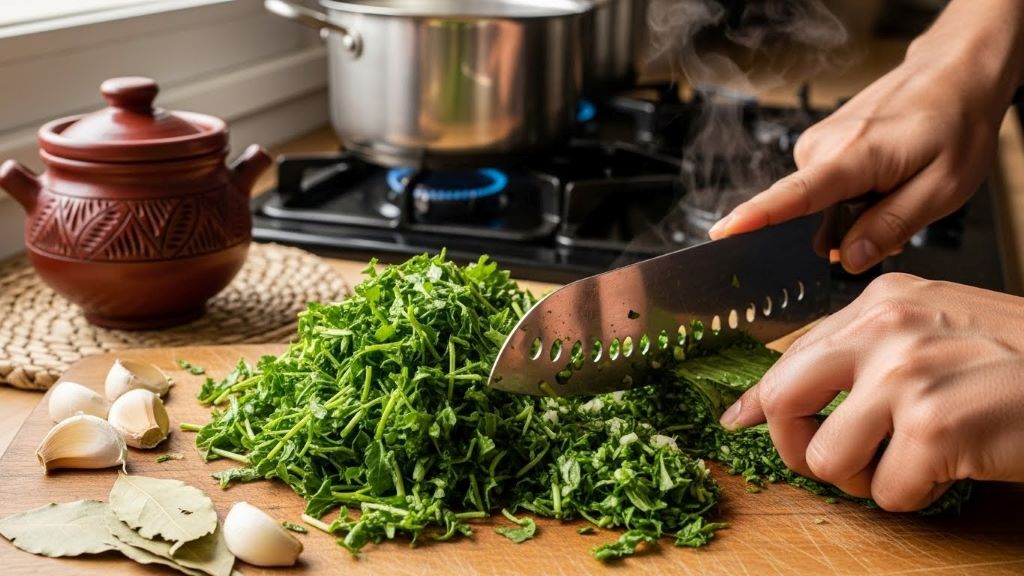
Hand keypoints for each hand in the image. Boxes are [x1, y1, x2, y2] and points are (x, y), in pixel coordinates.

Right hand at [708, 2, 1021, 273]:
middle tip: (897, 214)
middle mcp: (825, 146)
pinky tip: (882, 180)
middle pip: (808, 214)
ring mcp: (819, 143)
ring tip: (896, 188)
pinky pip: (825, 187)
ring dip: (853, 211)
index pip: (794, 195)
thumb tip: (849, 258)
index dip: (756, 218)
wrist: (955, 72)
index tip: (723, 234)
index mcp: (854, 156)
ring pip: (820, 203)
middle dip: (844, 231)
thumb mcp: (943, 187)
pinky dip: (851, 194)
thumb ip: (892, 225)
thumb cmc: (955, 122)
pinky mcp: (821, 143)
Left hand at [719, 273, 1023, 510]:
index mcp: (881, 300)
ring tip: (909, 461)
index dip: (761, 397)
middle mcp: (885, 327)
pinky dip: (915, 495)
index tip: (738, 419)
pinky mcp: (933, 428)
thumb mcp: (938, 325)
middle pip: (785, 398)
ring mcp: (906, 376)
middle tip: (825, 459)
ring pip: (827, 457)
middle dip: (794, 443)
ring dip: (865, 478)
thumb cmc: (1021, 359)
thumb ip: (869, 348)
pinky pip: (887, 492)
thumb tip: (796, 391)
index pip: (793, 353)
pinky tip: (950, 468)